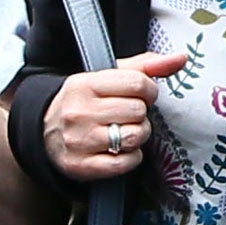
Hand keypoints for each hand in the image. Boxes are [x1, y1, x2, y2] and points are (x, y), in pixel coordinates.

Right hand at [41, 52, 186, 182]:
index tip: (142, 96)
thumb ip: (144, 66)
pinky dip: (131, 158)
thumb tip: (182, 58)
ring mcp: (79, 141)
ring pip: (134, 137)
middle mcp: (79, 112)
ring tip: (125, 131)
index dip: (149, 91)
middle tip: (128, 116)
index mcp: (84, 84)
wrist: (43, 132)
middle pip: (138, 111)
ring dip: (138, 136)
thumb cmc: (85, 102)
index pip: (137, 83)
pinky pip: (126, 163)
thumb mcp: (106, 77)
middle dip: (141, 114)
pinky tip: (121, 151)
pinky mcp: (82, 166)